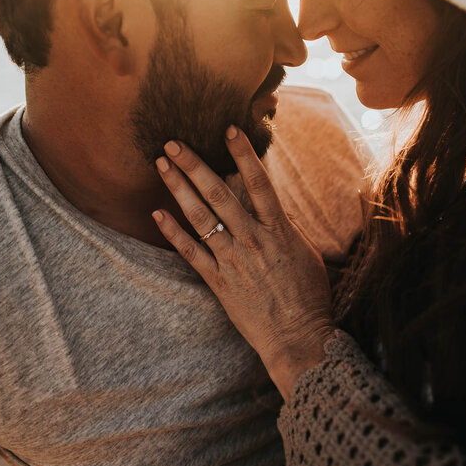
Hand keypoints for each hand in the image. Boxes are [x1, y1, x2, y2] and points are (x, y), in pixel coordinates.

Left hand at [152, 126, 334, 398]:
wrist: (298, 337)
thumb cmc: (308, 295)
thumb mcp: (305, 253)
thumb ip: (285, 227)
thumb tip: (271, 205)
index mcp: (279, 229)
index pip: (260, 182)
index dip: (244, 154)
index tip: (229, 128)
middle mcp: (253, 239)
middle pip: (220, 194)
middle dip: (195, 165)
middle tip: (173, 142)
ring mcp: (234, 260)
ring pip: (201, 218)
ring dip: (178, 189)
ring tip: (161, 166)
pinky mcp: (219, 281)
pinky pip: (191, 252)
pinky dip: (173, 232)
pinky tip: (157, 214)